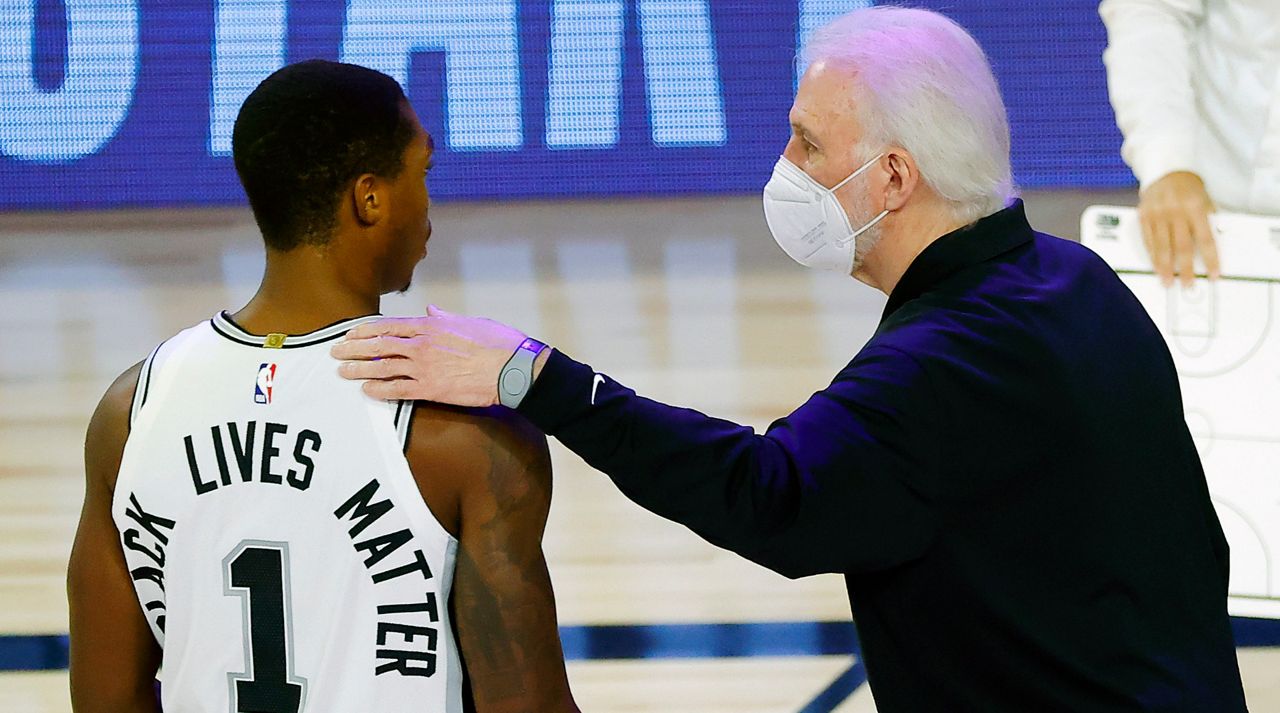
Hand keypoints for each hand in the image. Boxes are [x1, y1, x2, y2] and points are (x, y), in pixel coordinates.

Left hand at [331, 305, 526, 404]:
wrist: (513, 369)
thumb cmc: (498, 344)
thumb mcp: (472, 322)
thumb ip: (447, 317)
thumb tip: (432, 310)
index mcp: (432, 325)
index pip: (389, 325)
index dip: (366, 330)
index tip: (350, 333)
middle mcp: (423, 344)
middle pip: (379, 346)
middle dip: (353, 349)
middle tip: (335, 353)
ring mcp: (425, 367)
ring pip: (382, 368)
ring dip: (359, 370)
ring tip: (342, 373)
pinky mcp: (431, 389)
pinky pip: (397, 390)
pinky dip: (380, 391)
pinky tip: (367, 391)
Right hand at [1137, 171, 1219, 287]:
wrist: (1166, 170)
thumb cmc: (1188, 187)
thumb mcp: (1205, 200)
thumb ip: (1208, 221)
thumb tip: (1211, 246)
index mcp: (1195, 207)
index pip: (1205, 239)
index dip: (1210, 259)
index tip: (1212, 274)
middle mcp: (1175, 211)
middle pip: (1182, 247)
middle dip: (1184, 269)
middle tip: (1187, 284)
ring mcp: (1157, 214)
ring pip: (1162, 247)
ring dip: (1164, 267)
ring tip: (1167, 280)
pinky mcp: (1143, 216)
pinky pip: (1148, 240)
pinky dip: (1152, 255)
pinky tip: (1155, 265)